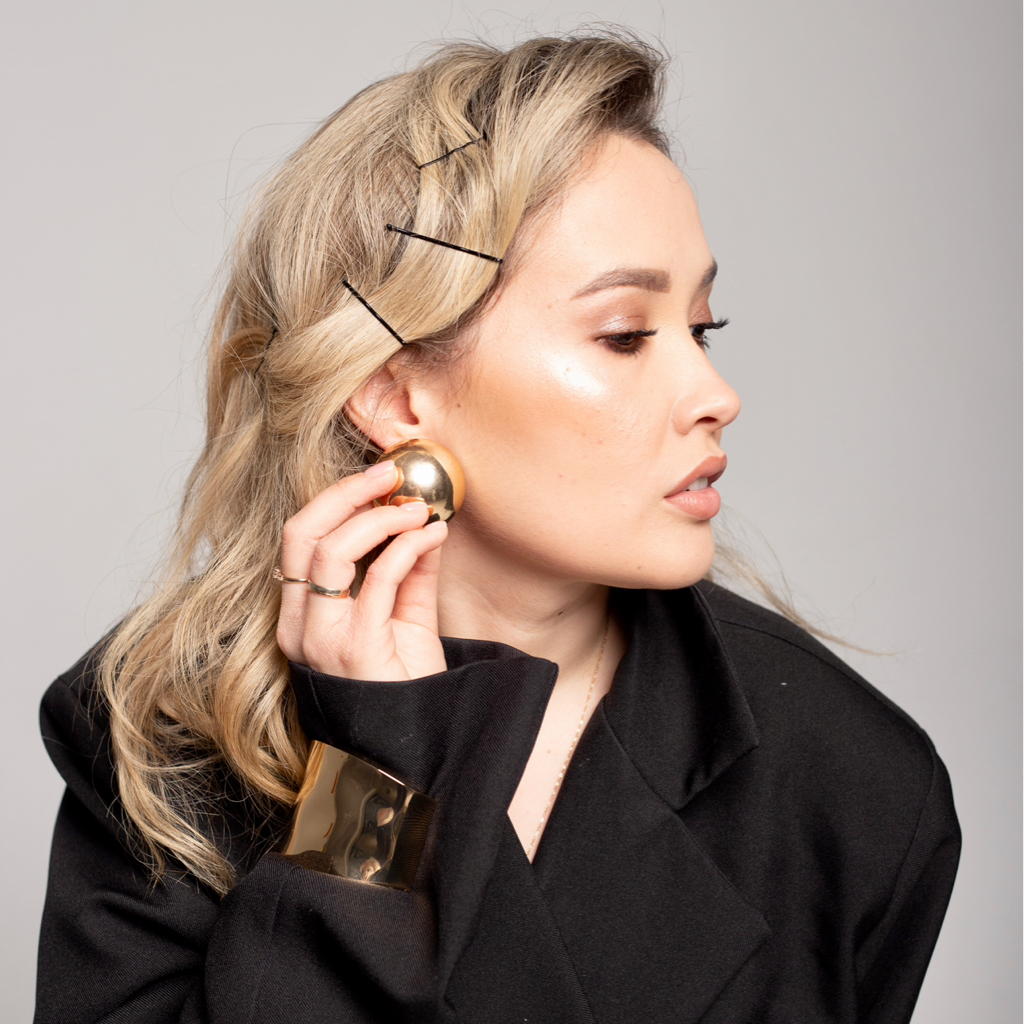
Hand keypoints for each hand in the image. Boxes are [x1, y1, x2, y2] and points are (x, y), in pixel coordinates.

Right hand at [275, 462, 448, 680]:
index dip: (337, 499)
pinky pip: (378, 578)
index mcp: (302, 613)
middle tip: (389, 473)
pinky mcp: (356, 648)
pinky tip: (432, 536)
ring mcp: (323, 637)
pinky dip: (408, 547)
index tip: (379, 478)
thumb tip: (423, 520)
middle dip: (345, 492)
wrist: (414, 744)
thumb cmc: (404, 684)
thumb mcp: (406, 616)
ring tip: (418, 509)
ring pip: (330, 550)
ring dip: (380, 517)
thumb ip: (410, 570)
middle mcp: (301, 623)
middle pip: (301, 532)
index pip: (300, 538)